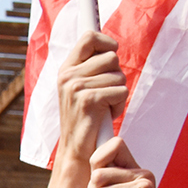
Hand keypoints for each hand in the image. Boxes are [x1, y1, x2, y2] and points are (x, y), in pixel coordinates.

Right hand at [56, 32, 126, 165]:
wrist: (76, 150)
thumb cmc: (86, 118)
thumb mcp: (82, 88)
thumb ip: (91, 67)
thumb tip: (112, 48)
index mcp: (66, 69)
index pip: (89, 37)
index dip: (106, 42)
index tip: (112, 52)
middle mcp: (68, 76)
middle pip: (111, 57)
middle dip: (116, 76)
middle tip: (105, 94)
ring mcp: (76, 87)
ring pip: (119, 76)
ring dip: (119, 93)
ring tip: (105, 107)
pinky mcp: (89, 100)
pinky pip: (121, 91)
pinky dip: (120, 105)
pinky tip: (107, 115)